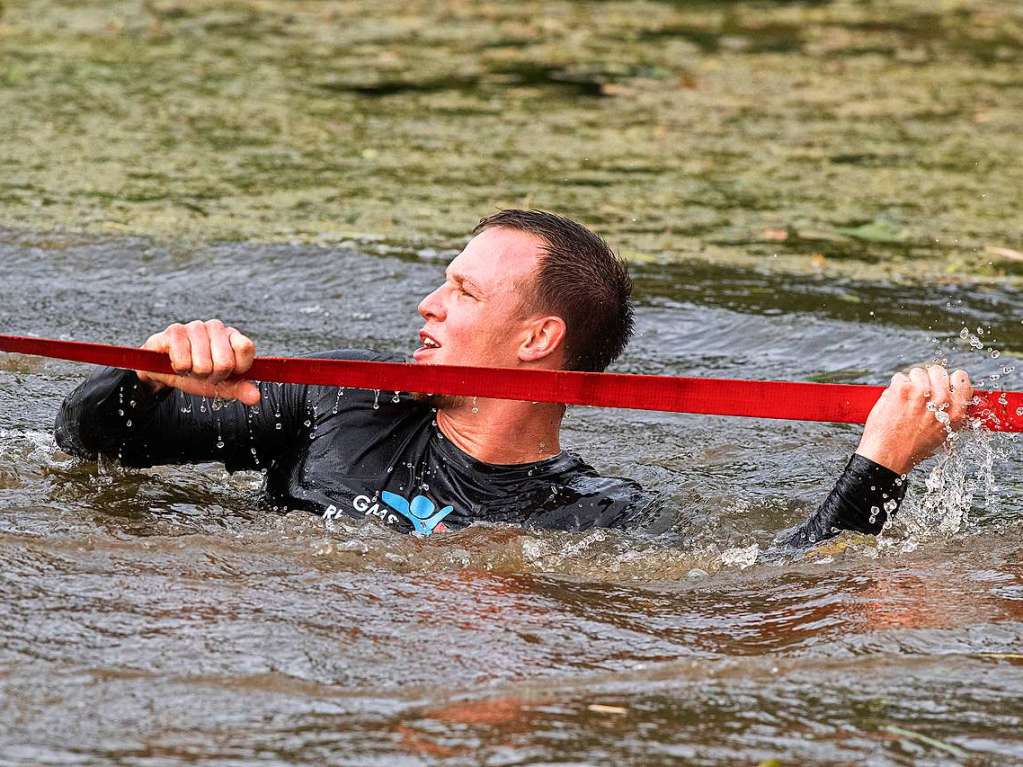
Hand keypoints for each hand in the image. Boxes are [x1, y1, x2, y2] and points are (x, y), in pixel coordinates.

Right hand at [136, 319, 259, 405]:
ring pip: (202, 365)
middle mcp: (216, 327)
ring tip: (190, 367)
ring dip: (194, 374)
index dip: (235, 368)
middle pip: (224, 363)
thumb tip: (255, 397)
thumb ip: (240, 389)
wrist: (164, 369)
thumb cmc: (196, 373)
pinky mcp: (175, 331)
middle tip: (204, 372)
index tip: (227, 373)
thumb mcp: (221, 385)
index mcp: (233, 337)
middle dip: (212, 376)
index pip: (246, 348)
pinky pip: (182, 362)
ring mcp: (195, 327)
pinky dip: (179, 370)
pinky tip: (177, 362)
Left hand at [855, 365, 972, 474]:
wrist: (888, 456)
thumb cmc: (911, 449)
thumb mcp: (942, 434)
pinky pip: (899, 378)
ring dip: (910, 383)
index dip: (950, 379)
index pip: (962, 380)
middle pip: (938, 371)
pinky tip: (894, 403)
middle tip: (918, 393)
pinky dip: (894, 388)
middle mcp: (942, 401)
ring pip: (918, 372)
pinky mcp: (902, 389)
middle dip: (927, 379)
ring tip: (905, 401)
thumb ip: (949, 413)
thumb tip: (951, 395)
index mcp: (956, 413)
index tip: (942, 383)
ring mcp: (922, 393)